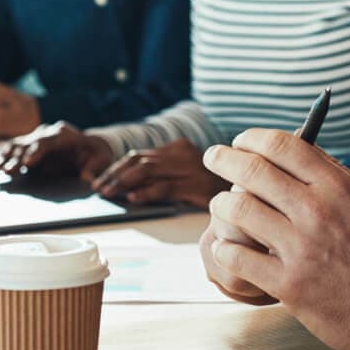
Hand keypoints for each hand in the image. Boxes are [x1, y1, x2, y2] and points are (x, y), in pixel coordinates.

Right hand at [0, 121, 113, 182]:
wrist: (88, 147)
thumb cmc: (96, 153)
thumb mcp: (102, 159)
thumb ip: (94, 167)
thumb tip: (87, 178)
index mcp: (65, 134)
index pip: (48, 141)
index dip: (37, 151)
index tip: (28, 163)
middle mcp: (47, 134)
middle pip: (29, 144)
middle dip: (17, 157)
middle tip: (8, 170)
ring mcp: (36, 140)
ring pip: (17, 146)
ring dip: (4, 157)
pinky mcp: (28, 148)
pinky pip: (12, 150)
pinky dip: (1, 156)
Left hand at [92, 139, 228, 206]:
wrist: (251, 192)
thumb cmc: (217, 189)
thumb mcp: (190, 175)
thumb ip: (166, 176)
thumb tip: (132, 190)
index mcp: (178, 149)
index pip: (140, 155)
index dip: (116, 167)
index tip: (99, 180)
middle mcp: (181, 155)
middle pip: (139, 161)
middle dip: (114, 175)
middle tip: (98, 188)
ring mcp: (188, 168)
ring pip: (148, 171)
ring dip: (124, 183)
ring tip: (109, 194)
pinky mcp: (195, 184)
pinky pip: (166, 186)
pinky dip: (147, 193)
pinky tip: (134, 200)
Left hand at [201, 128, 349, 349]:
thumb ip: (334, 175)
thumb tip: (300, 148)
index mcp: (337, 187)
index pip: (283, 145)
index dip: (253, 138)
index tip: (240, 141)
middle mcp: (316, 212)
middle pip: (253, 171)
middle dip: (224, 159)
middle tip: (212, 157)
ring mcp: (301, 249)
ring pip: (239, 210)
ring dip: (221, 203)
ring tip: (220, 205)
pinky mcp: (289, 286)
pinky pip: (238, 257)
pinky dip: (225, 246)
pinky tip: (227, 245)